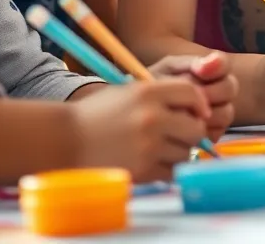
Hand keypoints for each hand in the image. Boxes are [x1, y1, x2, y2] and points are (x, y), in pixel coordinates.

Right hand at [68, 79, 208, 182]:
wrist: (65, 140)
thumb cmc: (97, 115)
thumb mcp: (126, 92)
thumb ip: (160, 97)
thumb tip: (198, 110)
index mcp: (147, 92)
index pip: (191, 93)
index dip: (199, 103)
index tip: (198, 112)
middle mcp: (151, 117)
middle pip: (196, 127)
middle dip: (191, 132)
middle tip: (180, 135)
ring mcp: (147, 146)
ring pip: (186, 153)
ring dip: (179, 153)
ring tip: (161, 149)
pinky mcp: (142, 170)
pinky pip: (172, 172)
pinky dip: (167, 170)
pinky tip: (153, 162)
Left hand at [149, 51, 238, 140]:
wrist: (142, 111)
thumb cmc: (153, 86)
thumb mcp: (165, 70)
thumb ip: (187, 64)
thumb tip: (205, 65)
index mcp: (209, 70)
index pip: (225, 64)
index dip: (217, 66)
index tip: (200, 71)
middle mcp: (218, 90)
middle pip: (230, 88)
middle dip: (210, 92)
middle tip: (189, 97)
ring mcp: (218, 112)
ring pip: (226, 113)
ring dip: (205, 114)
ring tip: (182, 114)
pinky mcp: (213, 132)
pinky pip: (218, 132)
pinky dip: (203, 131)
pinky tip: (185, 128)